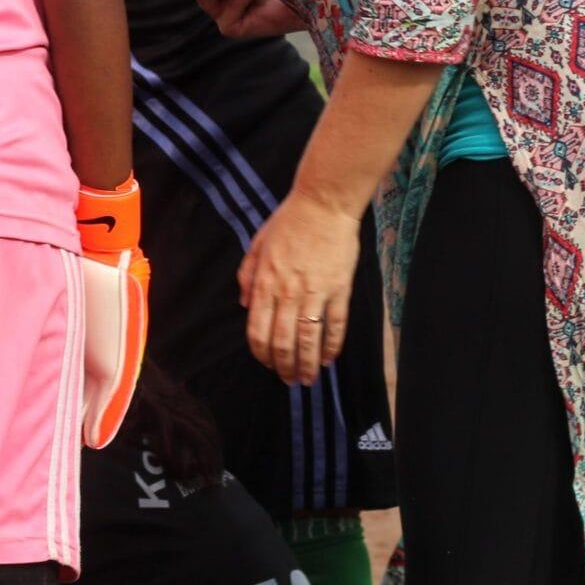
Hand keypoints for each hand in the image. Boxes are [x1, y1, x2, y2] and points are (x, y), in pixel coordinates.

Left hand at [236, 188, 357, 385]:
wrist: (323, 204)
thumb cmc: (289, 222)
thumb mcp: (258, 244)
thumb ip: (248, 275)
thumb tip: (245, 304)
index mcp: (265, 282)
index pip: (257, 330)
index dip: (261, 353)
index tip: (267, 365)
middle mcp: (287, 292)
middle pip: (282, 341)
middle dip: (284, 367)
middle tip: (289, 381)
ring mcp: (314, 292)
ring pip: (308, 339)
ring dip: (307, 364)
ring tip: (309, 380)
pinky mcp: (339, 289)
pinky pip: (335, 325)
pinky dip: (332, 346)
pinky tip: (330, 359)